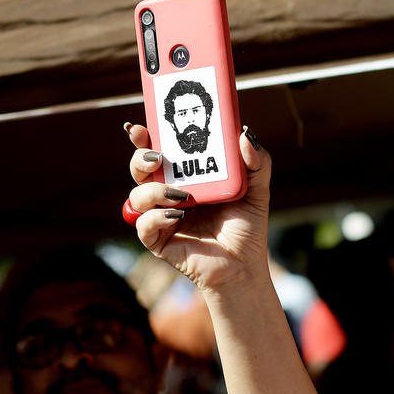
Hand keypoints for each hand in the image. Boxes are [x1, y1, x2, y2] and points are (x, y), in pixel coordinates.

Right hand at [126, 124, 271, 292]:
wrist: (243, 267)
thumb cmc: (246, 228)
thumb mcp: (257, 190)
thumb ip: (257, 162)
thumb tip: (245, 135)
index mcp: (185, 176)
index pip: (159, 150)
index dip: (145, 137)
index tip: (141, 126)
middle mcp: (168, 194)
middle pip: (139, 169)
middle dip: (140, 158)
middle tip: (157, 157)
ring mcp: (160, 217)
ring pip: (137, 196)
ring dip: (152, 191)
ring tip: (180, 195)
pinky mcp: (158, 240)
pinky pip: (142, 224)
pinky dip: (155, 217)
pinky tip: (177, 216)